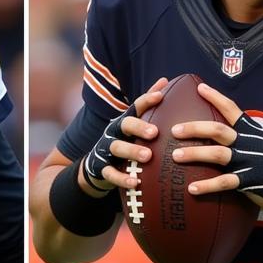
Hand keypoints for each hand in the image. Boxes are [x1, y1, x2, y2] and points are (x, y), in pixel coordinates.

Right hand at [79, 78, 167, 194]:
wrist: (96, 167)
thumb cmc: (124, 141)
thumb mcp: (134, 123)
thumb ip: (148, 105)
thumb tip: (166, 80)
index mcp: (124, 121)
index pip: (135, 107)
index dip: (146, 100)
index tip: (160, 96)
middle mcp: (114, 132)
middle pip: (124, 125)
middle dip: (139, 127)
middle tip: (154, 132)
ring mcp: (106, 150)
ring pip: (117, 147)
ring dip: (132, 151)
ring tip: (148, 157)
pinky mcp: (102, 169)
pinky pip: (111, 173)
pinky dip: (122, 178)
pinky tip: (134, 182)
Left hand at [170, 83, 262, 211]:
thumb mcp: (260, 141)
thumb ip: (241, 135)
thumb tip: (218, 131)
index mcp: (249, 131)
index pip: (231, 109)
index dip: (215, 97)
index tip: (199, 87)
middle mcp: (247, 143)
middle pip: (218, 130)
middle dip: (195, 128)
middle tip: (174, 129)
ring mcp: (247, 161)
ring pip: (218, 154)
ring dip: (195, 154)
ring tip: (175, 156)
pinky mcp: (248, 181)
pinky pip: (224, 182)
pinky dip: (207, 185)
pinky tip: (191, 189)